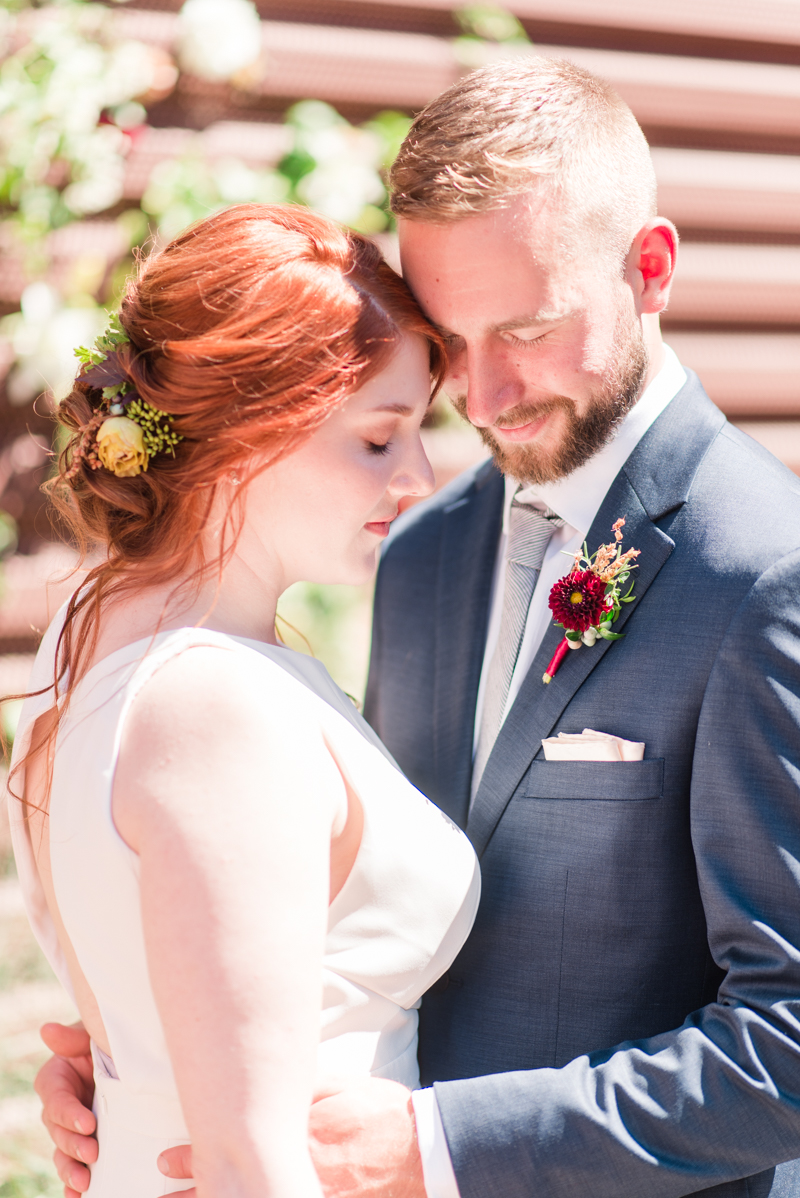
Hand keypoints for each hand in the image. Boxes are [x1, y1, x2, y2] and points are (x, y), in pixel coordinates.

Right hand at [35, 1023, 96, 1197]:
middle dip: (74, 1145)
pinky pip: (74, 1165)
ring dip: (71, 1170)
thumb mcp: (91, 1033)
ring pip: (63, 1153)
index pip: (57, 1101)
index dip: (69, 1115)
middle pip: (59, 1132)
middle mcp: (59, 1107)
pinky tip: (79, 1195)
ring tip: (84, 1183)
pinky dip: (73, 1182)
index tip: (88, 1124)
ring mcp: (71, 1128)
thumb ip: (73, 1037)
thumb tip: (47, 1030)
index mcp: (56, 1080)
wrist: (126, 1053)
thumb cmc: (106, 1038)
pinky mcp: (85, 1141)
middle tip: (93, 1152)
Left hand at [157, 1077, 424, 1197]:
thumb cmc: (380, 1113)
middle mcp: (296, 1167)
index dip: (195, 1156)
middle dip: (194, 1192)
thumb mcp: (340, 1087)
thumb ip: (306, 1089)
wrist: (420, 1151)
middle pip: (234, 1185)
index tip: (166, 1159)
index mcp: (294, 1132)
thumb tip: (275, 1078)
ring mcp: (309, 1195)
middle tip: (161, 1194)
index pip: (233, 1145)